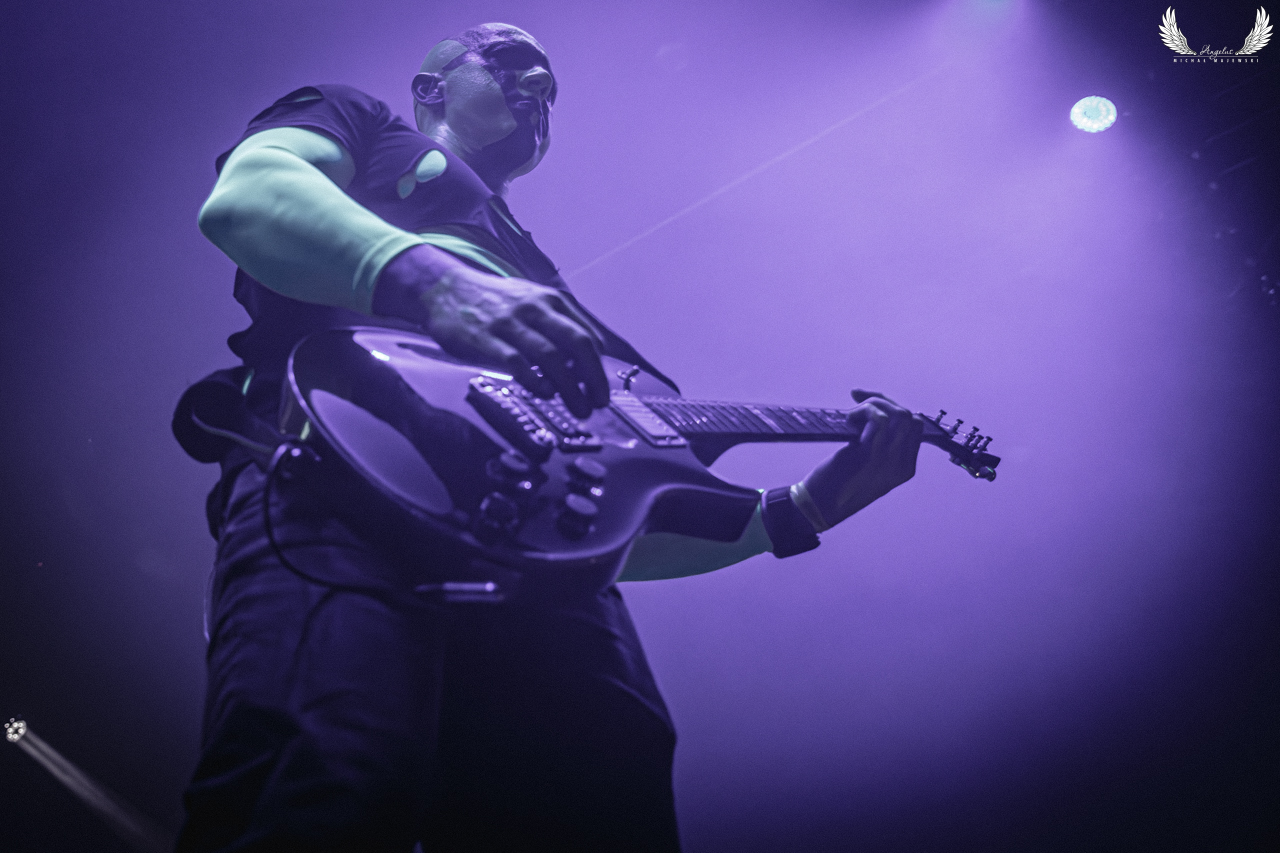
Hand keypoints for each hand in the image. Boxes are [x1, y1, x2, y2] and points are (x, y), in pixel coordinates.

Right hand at [377, 245, 609, 417]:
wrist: (445, 288)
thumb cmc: (494, 301)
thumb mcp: (532, 300)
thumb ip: (559, 323)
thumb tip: (592, 353)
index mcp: (550, 301)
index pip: (587, 335)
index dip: (600, 366)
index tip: (603, 389)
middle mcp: (535, 309)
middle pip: (577, 344)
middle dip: (594, 378)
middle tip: (599, 403)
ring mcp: (510, 323)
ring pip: (551, 357)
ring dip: (570, 387)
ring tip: (578, 408)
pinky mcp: (486, 338)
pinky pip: (517, 362)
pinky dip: (535, 380)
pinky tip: (545, 394)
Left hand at [798, 390, 922, 529]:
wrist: (819, 509)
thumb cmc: (839, 486)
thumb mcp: (870, 470)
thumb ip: (881, 448)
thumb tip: (878, 415)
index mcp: (905, 469)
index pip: (915, 428)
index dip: (895, 409)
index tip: (873, 404)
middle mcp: (901, 465)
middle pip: (909, 418)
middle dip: (885, 401)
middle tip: (860, 399)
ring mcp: (887, 460)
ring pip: (898, 415)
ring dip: (874, 403)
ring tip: (854, 413)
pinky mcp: (867, 455)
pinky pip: (878, 418)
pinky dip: (864, 410)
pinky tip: (849, 418)